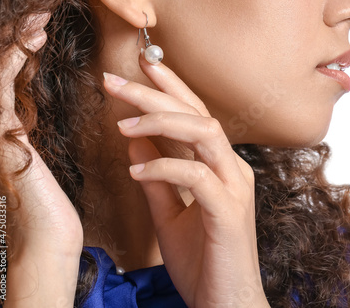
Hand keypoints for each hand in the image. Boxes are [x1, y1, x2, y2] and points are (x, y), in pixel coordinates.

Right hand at [0, 13, 82, 306]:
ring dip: (16, 41)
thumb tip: (38, 111)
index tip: (44, 26)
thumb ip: (38, 132)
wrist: (48, 239)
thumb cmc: (55, 205)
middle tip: (39, 14)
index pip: (11, 78)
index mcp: (8, 129)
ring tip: (38, 19)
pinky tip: (32, 40)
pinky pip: (0, 85)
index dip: (23, 49)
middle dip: (16, 38)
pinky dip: (14, 58)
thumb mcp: (50, 159)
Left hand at [103, 53, 268, 306]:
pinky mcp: (229, 213)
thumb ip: (157, 177)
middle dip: (156, 93)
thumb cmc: (203, 261)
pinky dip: (163, 168)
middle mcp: (233, 170)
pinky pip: (196, 177)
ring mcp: (234, 189)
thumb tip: (136, 143)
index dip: (172, 88)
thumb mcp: (169, 214)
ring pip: (204, 134)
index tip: (144, 65)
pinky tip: (135, 172)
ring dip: (161, 123)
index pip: (197, 115)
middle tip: (114, 80)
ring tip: (122, 124)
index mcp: (221, 168)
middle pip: (199, 115)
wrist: (225, 303)